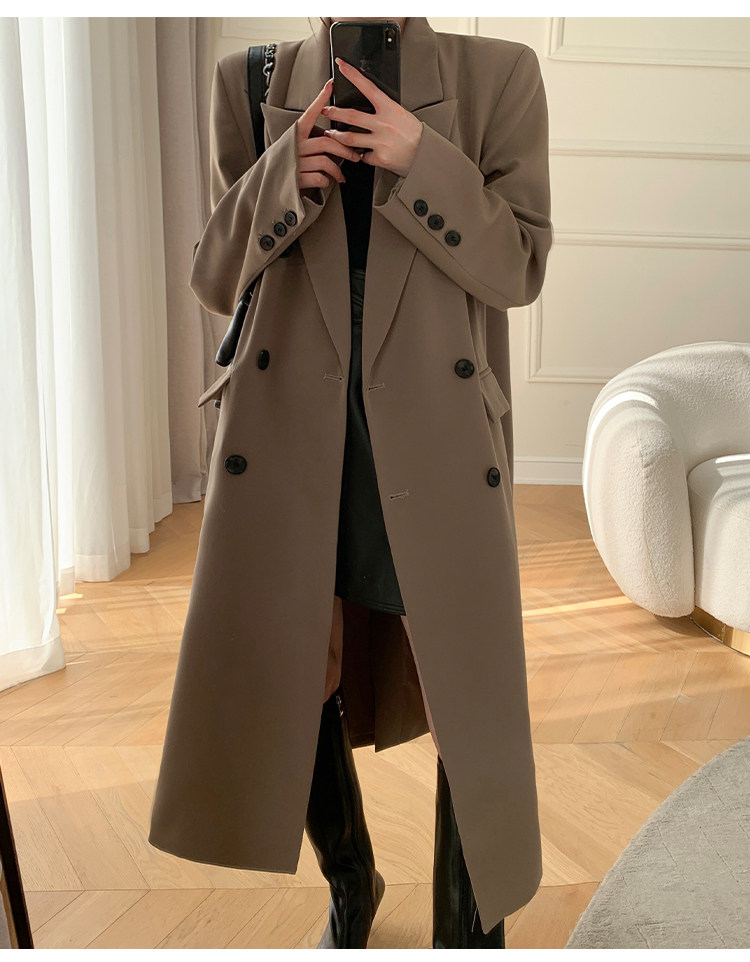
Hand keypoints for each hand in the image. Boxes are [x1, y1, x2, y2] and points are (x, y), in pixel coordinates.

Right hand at [297, 78, 364, 189]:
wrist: (270, 185)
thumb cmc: (287, 165)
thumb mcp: (294, 148)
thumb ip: (310, 141)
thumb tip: (334, 139)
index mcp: (295, 134)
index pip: (310, 114)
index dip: (320, 99)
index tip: (330, 85)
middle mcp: (295, 145)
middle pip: (326, 142)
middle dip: (345, 150)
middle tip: (354, 156)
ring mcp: (295, 162)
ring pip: (325, 162)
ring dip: (337, 170)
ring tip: (341, 175)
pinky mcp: (296, 179)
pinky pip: (320, 178)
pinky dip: (326, 181)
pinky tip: (326, 182)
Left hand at [320, 58, 423, 177]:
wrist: (424, 153)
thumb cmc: (413, 132)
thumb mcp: (400, 113)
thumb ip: (383, 109)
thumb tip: (367, 102)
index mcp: (390, 108)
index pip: (368, 87)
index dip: (353, 74)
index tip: (341, 64)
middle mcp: (384, 124)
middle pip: (351, 116)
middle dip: (333, 113)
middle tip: (325, 111)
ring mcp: (381, 142)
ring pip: (350, 139)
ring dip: (337, 137)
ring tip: (331, 135)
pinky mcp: (380, 158)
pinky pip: (363, 156)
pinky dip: (361, 155)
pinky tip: (361, 154)